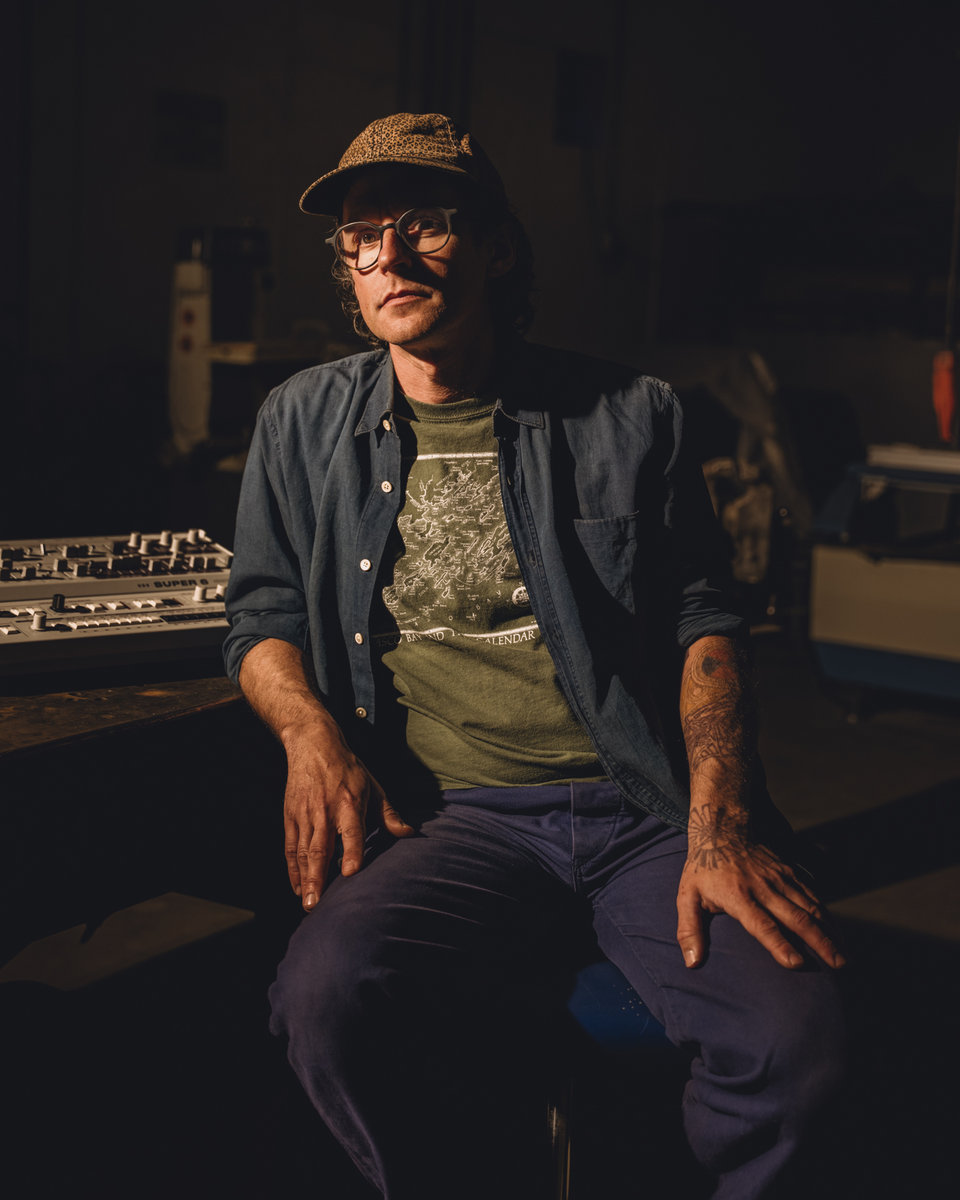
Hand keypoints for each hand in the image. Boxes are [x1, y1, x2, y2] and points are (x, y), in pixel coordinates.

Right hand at [282, 725, 413, 911]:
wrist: (313, 745)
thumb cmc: (348, 768)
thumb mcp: (373, 787)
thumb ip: (389, 814)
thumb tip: (408, 833)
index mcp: (349, 802)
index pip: (351, 830)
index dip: (351, 851)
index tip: (349, 873)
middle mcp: (325, 811)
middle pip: (320, 848)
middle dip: (318, 877)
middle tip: (317, 905)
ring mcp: (305, 814)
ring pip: (303, 851)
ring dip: (304, 878)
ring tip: (307, 904)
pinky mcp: (291, 816)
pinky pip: (291, 847)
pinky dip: (293, 868)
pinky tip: (298, 887)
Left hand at [676, 803, 844, 970]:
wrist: (722, 825)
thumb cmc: (702, 867)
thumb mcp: (687, 895)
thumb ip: (689, 930)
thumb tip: (692, 964)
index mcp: (738, 896)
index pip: (762, 924)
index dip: (779, 944)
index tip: (798, 964)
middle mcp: (763, 888)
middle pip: (797, 918)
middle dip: (820, 943)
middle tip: (839, 965)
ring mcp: (780, 878)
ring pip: (811, 907)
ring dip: (830, 932)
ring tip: (845, 956)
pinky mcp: (790, 872)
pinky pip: (813, 894)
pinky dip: (828, 915)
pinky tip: (838, 932)